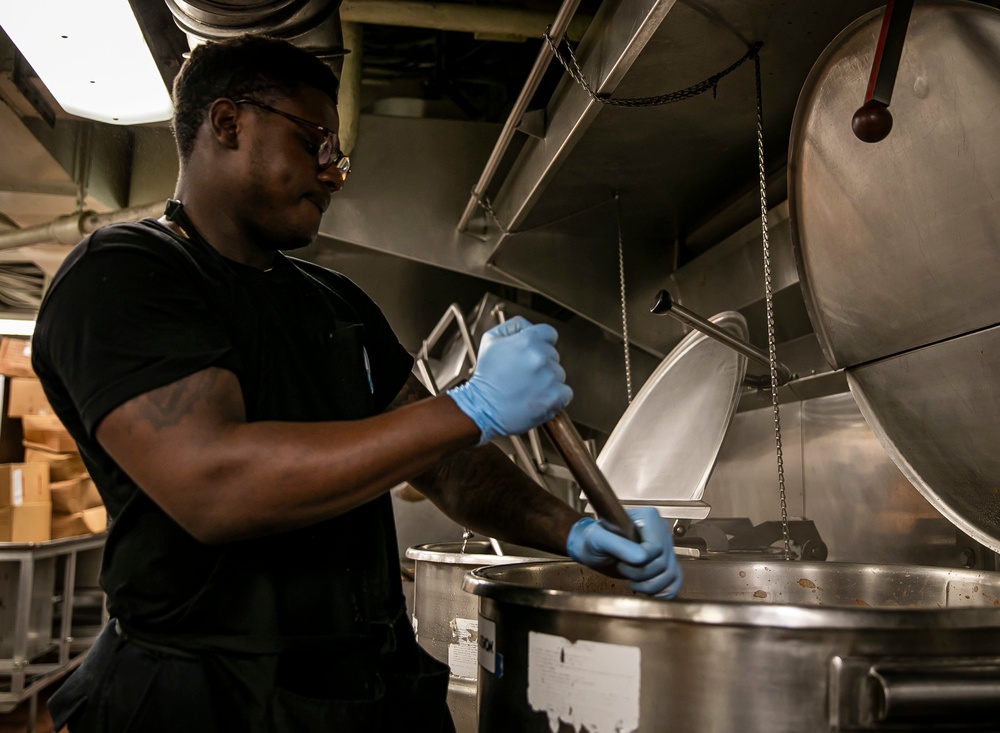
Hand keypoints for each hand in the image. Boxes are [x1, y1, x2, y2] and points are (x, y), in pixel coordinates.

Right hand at [447, 316, 572, 444]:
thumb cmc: (486, 377)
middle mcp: (541, 357)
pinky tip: (538, 397)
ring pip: (559, 374)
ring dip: (548, 380)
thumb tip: (529, 326)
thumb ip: (513, 326)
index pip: (550, 334)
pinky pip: (566, 393)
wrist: (483, 408)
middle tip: (523, 374)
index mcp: (528, 340)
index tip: (534, 353)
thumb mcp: (491, 339)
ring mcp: (549, 378)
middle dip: (542, 363)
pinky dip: (556, 396)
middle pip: (554, 355)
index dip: (542, 343)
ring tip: (528, 388)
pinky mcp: (555, 397)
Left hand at [566, 507, 682, 598]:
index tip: (621, 560)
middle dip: (640, 574)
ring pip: (671, 575)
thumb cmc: (593, 540)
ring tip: (632, 581)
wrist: (593, 550)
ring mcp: (665, 547)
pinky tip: (648, 591)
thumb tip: (641, 557)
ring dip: (650, 586)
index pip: (656, 547)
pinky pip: (675, 582)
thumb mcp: (597, 538)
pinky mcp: (665, 563)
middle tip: (622, 569)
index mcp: (648, 518)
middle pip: (663, 563)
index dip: (639, 561)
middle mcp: (660, 531)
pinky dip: (663, 592)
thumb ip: (617, 544)